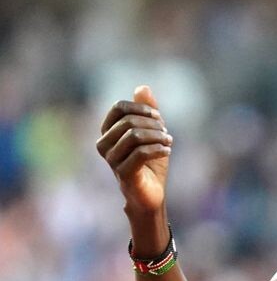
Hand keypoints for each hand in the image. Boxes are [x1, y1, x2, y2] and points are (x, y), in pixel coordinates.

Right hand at [97, 86, 172, 214]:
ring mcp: (112, 161)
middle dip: (153, 124)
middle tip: (166, 133)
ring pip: (135, 136)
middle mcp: (104, 145)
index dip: (141, 108)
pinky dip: (158, 149)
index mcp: (107, 132)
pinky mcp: (124, 174)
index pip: (118, 108)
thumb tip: (142, 87)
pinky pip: (140, 153)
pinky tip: (167, 150)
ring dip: (158, 136)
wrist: (151, 193)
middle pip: (129, 121)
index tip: (158, 117)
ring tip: (169, 141)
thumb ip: (147, 112)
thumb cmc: (149, 163)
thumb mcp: (151, 133)